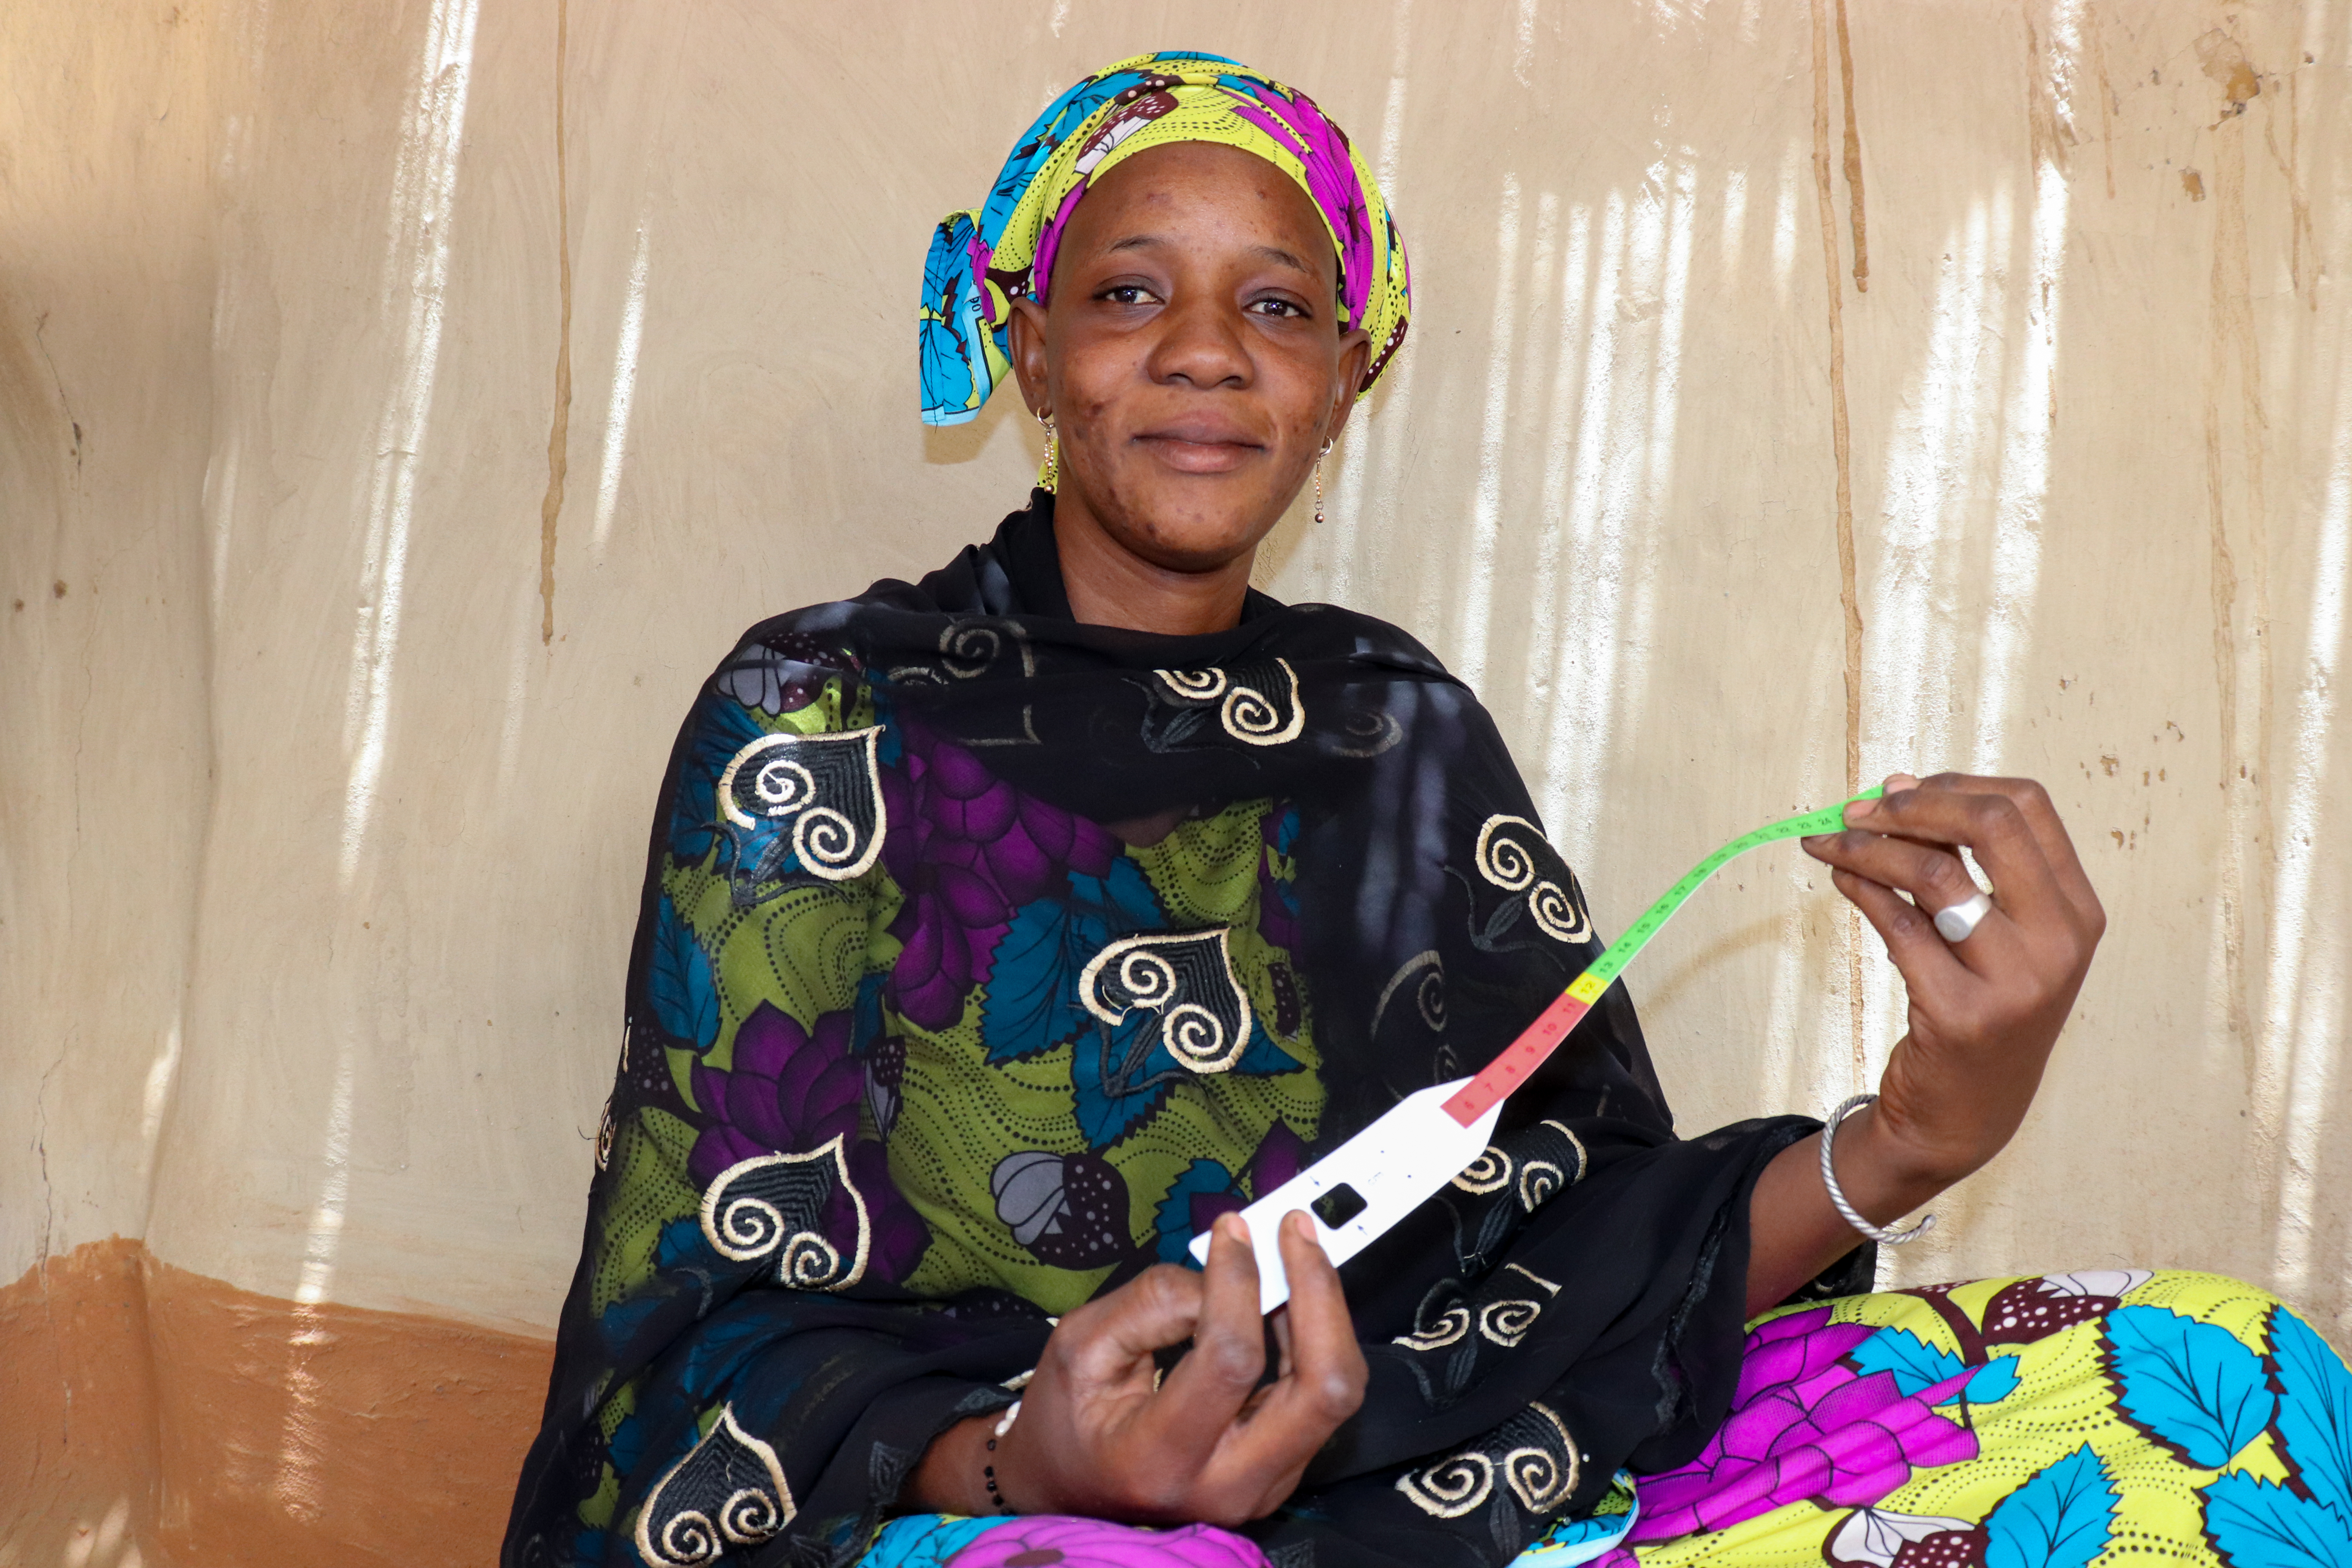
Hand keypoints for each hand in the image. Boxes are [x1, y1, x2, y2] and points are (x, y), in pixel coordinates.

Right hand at [906, 1211, 1365, 1524]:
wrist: (1067, 1489)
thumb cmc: (1067, 1417)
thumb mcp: (1080, 1344)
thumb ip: (1153, 1303)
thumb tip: (1225, 1269)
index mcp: (1160, 1459)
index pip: (1232, 1361)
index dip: (1239, 1282)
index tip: (1232, 1230)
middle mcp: (1226, 1485)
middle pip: (1322, 1389)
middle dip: (1319, 1295)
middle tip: (1294, 1232)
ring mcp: (1263, 1487)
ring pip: (1336, 1392)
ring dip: (1323, 1311)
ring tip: (1290, 1257)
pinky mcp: (1282, 1474)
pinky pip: (1320, 1399)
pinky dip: (1313, 1337)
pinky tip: (1284, 1299)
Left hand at [1802, 772, 2105, 1186]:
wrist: (1967, 1115)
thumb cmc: (1980, 1007)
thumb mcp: (1993, 934)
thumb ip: (1962, 864)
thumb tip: (1899, 783)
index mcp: (2078, 911)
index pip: (2029, 807)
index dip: (1956, 784)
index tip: (1900, 788)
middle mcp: (2060, 942)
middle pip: (1991, 825)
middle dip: (1913, 805)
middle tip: (1857, 810)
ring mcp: (2016, 981)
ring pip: (1934, 873)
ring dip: (1867, 847)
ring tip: (1828, 842)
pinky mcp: (1961, 1014)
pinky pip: (1900, 927)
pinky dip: (1861, 890)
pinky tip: (1840, 879)